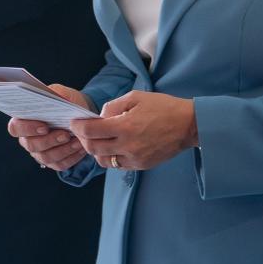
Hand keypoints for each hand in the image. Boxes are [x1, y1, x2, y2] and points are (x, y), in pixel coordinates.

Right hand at [8, 85, 94, 170]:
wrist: (80, 114)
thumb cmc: (65, 102)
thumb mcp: (61, 92)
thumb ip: (55, 94)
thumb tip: (57, 99)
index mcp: (23, 120)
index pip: (15, 128)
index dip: (27, 129)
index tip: (44, 126)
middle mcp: (28, 139)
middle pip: (31, 145)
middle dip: (49, 140)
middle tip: (66, 134)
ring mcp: (39, 152)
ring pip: (46, 157)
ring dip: (64, 149)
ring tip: (78, 141)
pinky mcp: (53, 162)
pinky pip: (60, 164)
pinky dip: (72, 156)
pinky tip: (81, 147)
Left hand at [72, 90, 196, 171]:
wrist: (188, 125)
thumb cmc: (163, 107)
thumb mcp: (136, 98)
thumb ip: (113, 106)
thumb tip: (99, 117)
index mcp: (125, 126)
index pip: (91, 131)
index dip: (78, 126)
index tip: (73, 122)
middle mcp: (128, 145)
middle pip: (93, 148)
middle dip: (83, 139)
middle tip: (82, 131)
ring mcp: (135, 158)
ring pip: (103, 161)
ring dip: (96, 150)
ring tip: (97, 140)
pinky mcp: (141, 166)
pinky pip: (117, 165)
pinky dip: (110, 157)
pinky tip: (113, 146)